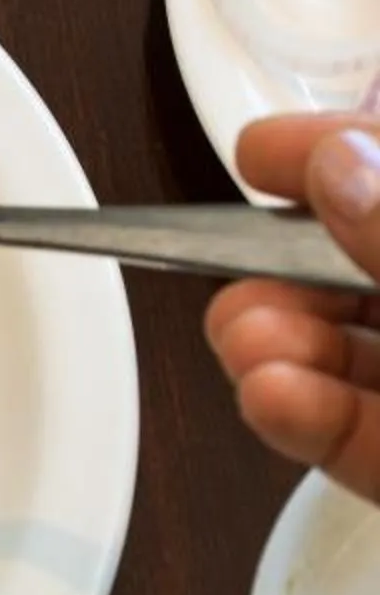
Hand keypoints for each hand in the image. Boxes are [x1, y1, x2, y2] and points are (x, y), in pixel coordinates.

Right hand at [207, 116, 379, 498]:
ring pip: (352, 358)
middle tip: (234, 265)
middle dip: (287, 268)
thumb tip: (338, 166)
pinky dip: (305, 419)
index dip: (337, 153)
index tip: (261, 154)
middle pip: (358, 272)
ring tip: (244, 343)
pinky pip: (359, 441)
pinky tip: (267, 396)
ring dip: (281, 347)